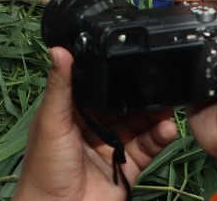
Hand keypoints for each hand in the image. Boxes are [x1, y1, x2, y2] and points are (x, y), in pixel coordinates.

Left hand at [14, 47, 175, 199]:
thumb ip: (60, 87)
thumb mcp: (51, 121)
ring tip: (170, 102)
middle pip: (118, 105)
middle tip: (160, 80)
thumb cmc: (47, 165)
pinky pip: (145, 148)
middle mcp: (90, 126)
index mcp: (68, 112)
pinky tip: (168, 128)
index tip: (131, 57)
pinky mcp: (125, 167)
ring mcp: (109, 147)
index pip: (92, 86)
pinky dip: (158, 138)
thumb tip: (59, 48)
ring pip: (136, 125)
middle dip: (137, 94)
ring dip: (152, 115)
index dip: (109, 74)